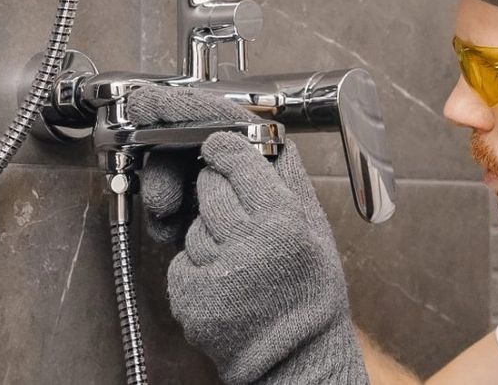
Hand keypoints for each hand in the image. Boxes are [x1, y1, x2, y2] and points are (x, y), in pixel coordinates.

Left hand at [123, 86, 366, 383]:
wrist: (297, 359)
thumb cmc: (309, 296)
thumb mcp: (316, 231)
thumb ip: (288, 183)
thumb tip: (265, 138)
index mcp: (282, 221)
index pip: (235, 157)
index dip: (225, 151)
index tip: (219, 150)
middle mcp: (247, 244)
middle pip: (208, 186)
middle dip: (217, 193)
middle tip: (240, 216)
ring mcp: (214, 272)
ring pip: (193, 227)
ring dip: (208, 237)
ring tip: (240, 260)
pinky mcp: (190, 297)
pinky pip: (180, 263)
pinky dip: (195, 269)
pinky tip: (224, 282)